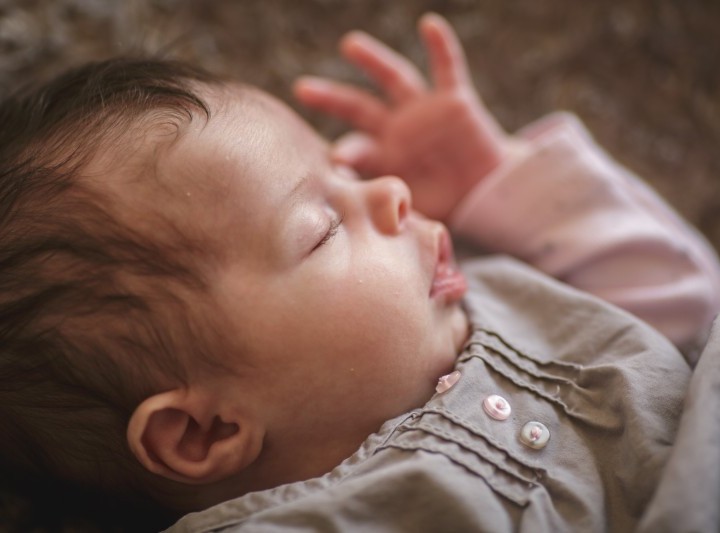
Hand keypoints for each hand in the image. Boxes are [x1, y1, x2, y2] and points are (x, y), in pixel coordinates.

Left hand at [294, 13, 511, 220]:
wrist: (489, 194)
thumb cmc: (449, 204)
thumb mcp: (415, 213)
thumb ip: (389, 217)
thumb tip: (359, 244)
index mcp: (383, 157)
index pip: (355, 151)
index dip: (343, 155)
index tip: (329, 161)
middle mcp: (398, 129)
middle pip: (358, 107)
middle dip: (331, 99)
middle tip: (302, 89)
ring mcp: (424, 111)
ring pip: (394, 78)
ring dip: (373, 61)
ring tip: (350, 46)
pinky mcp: (455, 100)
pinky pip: (448, 67)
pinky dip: (440, 47)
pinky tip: (429, 25)